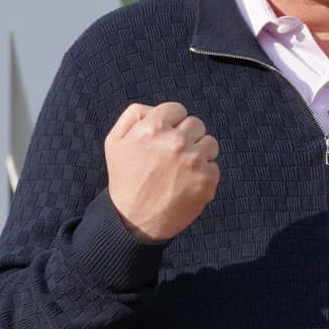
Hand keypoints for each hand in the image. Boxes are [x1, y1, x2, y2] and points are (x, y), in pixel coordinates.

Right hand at [105, 102, 219, 241]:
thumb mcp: (114, 142)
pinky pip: (214, 166)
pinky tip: (186, 184)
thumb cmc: (125, 179)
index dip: (171, 123)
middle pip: (196, 123)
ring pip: (210, 143)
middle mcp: (175, 142)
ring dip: (199, 153)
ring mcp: (193, 161)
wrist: (134, 220)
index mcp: (153, 128)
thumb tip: (155, 108)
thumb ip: (133, 115)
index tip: (165, 138)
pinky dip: (203, 174)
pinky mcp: (206, 180)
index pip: (177, 109)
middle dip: (186, 137)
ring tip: (182, 169)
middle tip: (172, 156)